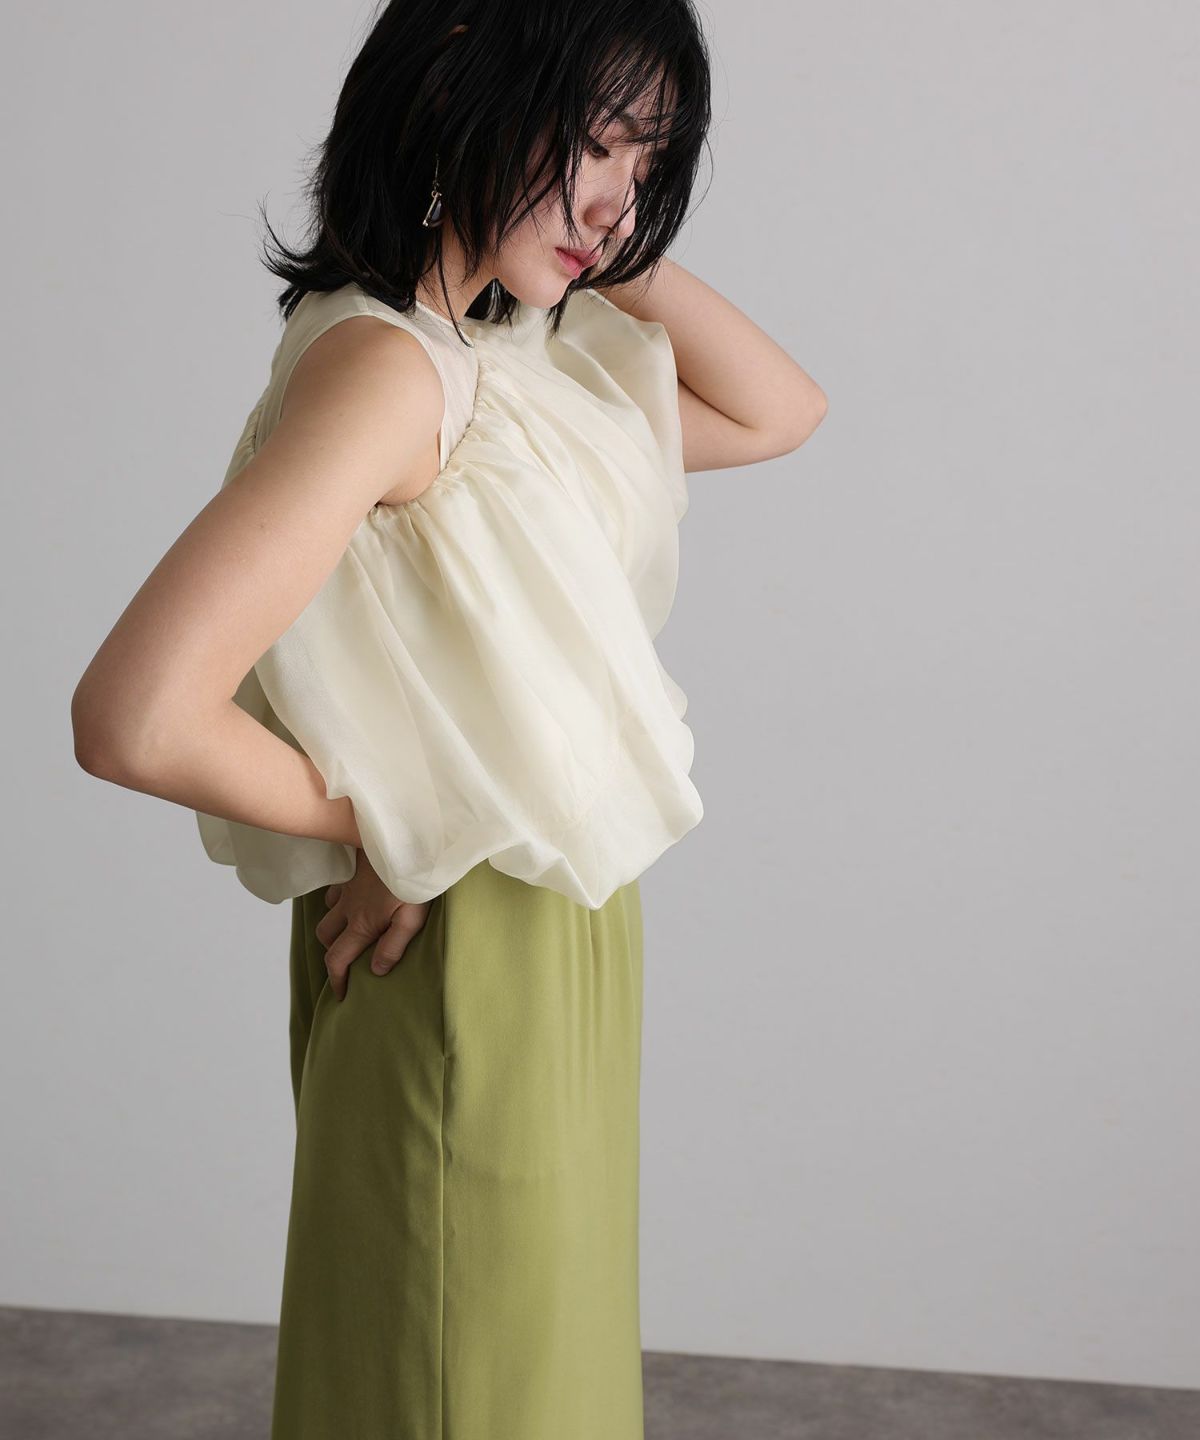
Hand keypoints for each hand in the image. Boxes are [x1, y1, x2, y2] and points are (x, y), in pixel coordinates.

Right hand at [313, 848, 430, 1001]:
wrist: (408, 837)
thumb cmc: (415, 879)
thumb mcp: (412, 918)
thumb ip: (393, 946)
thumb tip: (375, 971)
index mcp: (362, 924)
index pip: (337, 960)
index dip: (336, 981)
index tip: (340, 995)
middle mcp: (349, 908)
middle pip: (326, 936)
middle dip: (332, 952)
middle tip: (347, 962)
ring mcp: (348, 887)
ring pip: (328, 912)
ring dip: (334, 926)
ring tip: (349, 933)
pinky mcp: (353, 870)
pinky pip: (336, 890)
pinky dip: (338, 901)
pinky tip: (353, 899)